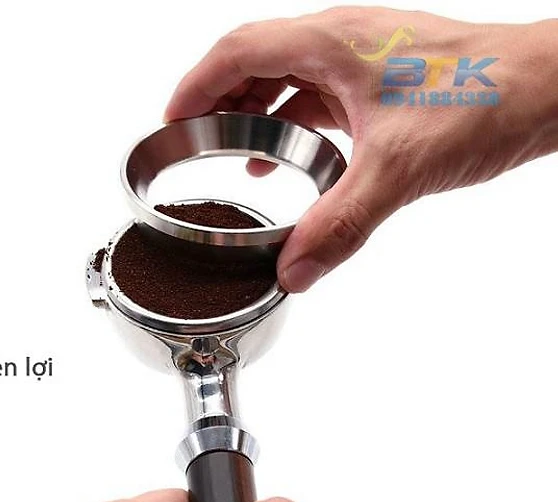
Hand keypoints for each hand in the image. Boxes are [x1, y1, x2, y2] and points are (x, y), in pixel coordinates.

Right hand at [164, 9, 557, 291]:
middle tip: (193, 142)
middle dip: (218, 101)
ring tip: (232, 155)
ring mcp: (363, 59)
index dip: (196, 84)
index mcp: (333, 42)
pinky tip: (290, 161)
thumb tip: (292, 270)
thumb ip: (339, 225)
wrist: (549, 88)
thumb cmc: (486, 99)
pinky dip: (293, 126)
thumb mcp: (399, 170)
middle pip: (256, 61)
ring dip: (255, 114)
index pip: (238, 51)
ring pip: (288, 79)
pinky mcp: (382, 82)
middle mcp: (343, 41)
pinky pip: (319, 97)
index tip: (171, 120)